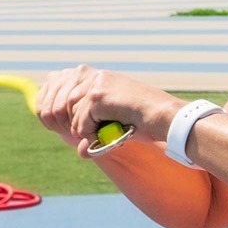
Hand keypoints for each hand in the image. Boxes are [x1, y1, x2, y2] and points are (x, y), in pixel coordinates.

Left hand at [36, 65, 176, 155]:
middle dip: (73, 124)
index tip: (73, 127)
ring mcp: (95, 84)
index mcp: (98, 78)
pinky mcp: (97, 96)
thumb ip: (95, 130)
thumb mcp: (116, 123)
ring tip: (106, 132)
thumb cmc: (147, 122)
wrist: (165, 117)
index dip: (63, 112)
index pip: (63, 90)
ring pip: (71, 114)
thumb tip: (79, 151)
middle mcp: (94, 76)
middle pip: (62, 103)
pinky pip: (81, 123)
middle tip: (94, 135)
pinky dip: (92, 134)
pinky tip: (111, 131)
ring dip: (84, 130)